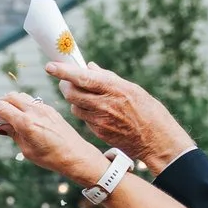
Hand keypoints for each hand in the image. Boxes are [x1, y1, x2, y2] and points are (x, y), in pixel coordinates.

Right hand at [0, 91, 111, 183]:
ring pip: (21, 97)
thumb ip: (13, 134)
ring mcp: (44, 108)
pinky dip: (22, 105)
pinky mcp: (50, 109)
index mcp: (27, 123)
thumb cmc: (52, 158)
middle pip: (10, 97)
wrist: (76, 156)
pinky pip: (32, 101)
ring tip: (5, 113)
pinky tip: (20, 115)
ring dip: (10, 101)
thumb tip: (0, 126)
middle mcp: (35, 112)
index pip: (2, 107)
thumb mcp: (27, 150)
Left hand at [45, 62, 195, 172]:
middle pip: (71, 93)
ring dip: (74, 100)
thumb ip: (108, 78)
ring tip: (84, 96)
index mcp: (114, 89)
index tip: (50, 66)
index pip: (82, 78)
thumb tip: (89, 67)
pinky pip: (84, 119)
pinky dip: (84, 112)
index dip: (64, 72)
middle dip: (65, 85)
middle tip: (66, 80)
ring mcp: (100, 120)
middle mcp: (104, 104)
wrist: (157, 141)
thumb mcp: (133, 89)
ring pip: (74, 107)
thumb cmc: (150, 111)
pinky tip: (95, 111)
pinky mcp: (98, 132)